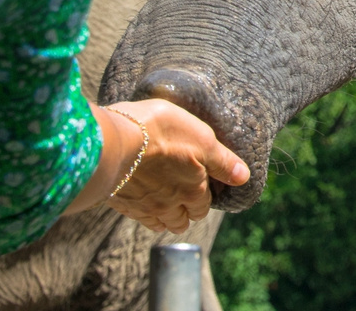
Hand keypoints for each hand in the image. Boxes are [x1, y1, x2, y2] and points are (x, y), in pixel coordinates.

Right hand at [66, 98, 249, 231]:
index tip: (201, 186)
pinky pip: (139, 217)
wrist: (111, 142)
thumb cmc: (160, 132)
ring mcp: (144, 208)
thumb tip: (243, 177)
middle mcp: (170, 205)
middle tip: (184, 196)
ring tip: (166, 203)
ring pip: (162, 222)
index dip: (204, 196)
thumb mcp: (201, 137)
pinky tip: (144, 202)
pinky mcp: (122, 205)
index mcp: (193, 190)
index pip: (203, 205)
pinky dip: (145, 214)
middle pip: (183, 219)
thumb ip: (222, 160)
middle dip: (187, 211)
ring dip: (167, 216)